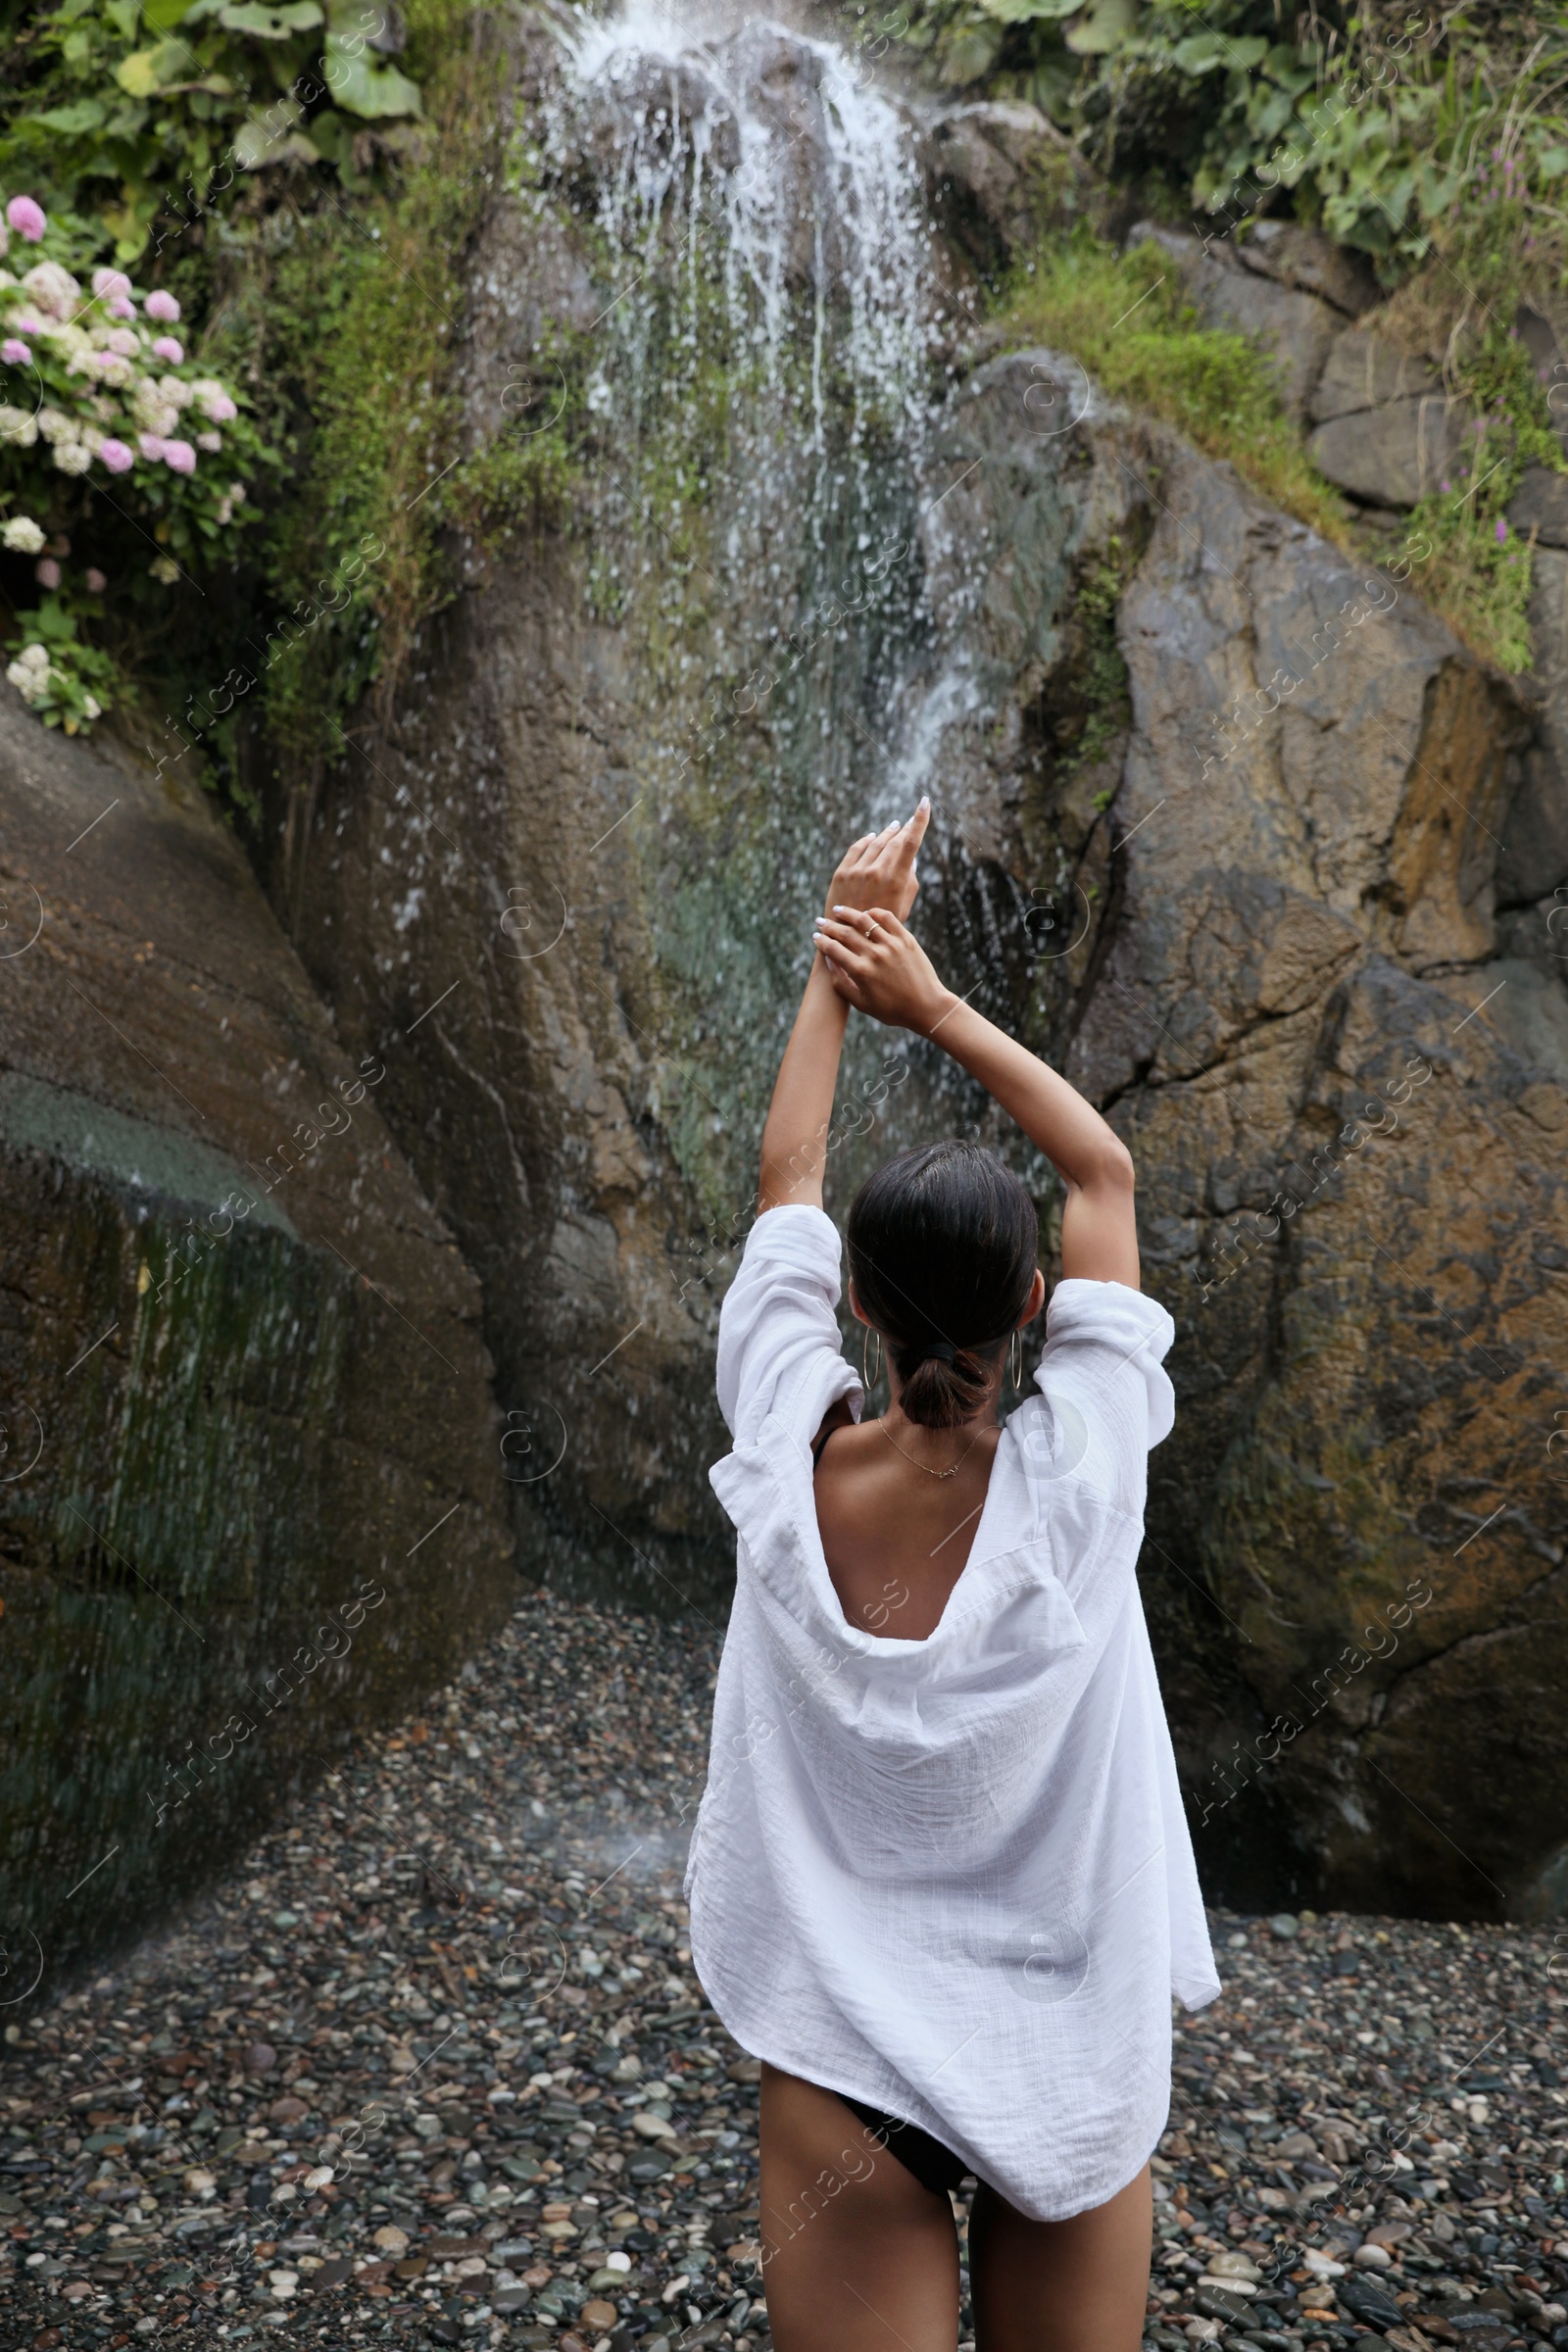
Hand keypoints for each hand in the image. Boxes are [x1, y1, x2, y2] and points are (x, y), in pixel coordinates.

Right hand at [812, 905, 953, 1033]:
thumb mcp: (862, 1003)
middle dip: (829, 926)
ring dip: (847, 913)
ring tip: (838, 910)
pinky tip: (865, 913)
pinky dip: (874, 912)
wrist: (926, 1007)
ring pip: (864, 920)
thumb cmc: (892, 1010)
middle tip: (820, 922)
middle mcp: (875, 955)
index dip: (822, 942)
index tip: (816, 937)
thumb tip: (828, 961)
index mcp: (861, 972)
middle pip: (845, 933)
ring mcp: (892, 945)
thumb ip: (841, 983)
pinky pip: (887, 918)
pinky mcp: (906, 939)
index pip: (834, 950)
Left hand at [822, 800, 929, 923]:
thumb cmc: (882, 925)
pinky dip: (865, 840)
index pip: (911, 843)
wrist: (848, 939)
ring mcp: (857, 871)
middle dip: (903, 829)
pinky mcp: (842, 873)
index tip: (925, 803)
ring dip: (886, 833)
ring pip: (875, 843)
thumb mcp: (903, 907)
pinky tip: (871, 837)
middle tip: (909, 820)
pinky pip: (856, 849)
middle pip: (893, 840)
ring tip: (894, 827)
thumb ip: (909, 881)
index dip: (920, 821)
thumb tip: (910, 859)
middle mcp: (876, 871)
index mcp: (896, 880)